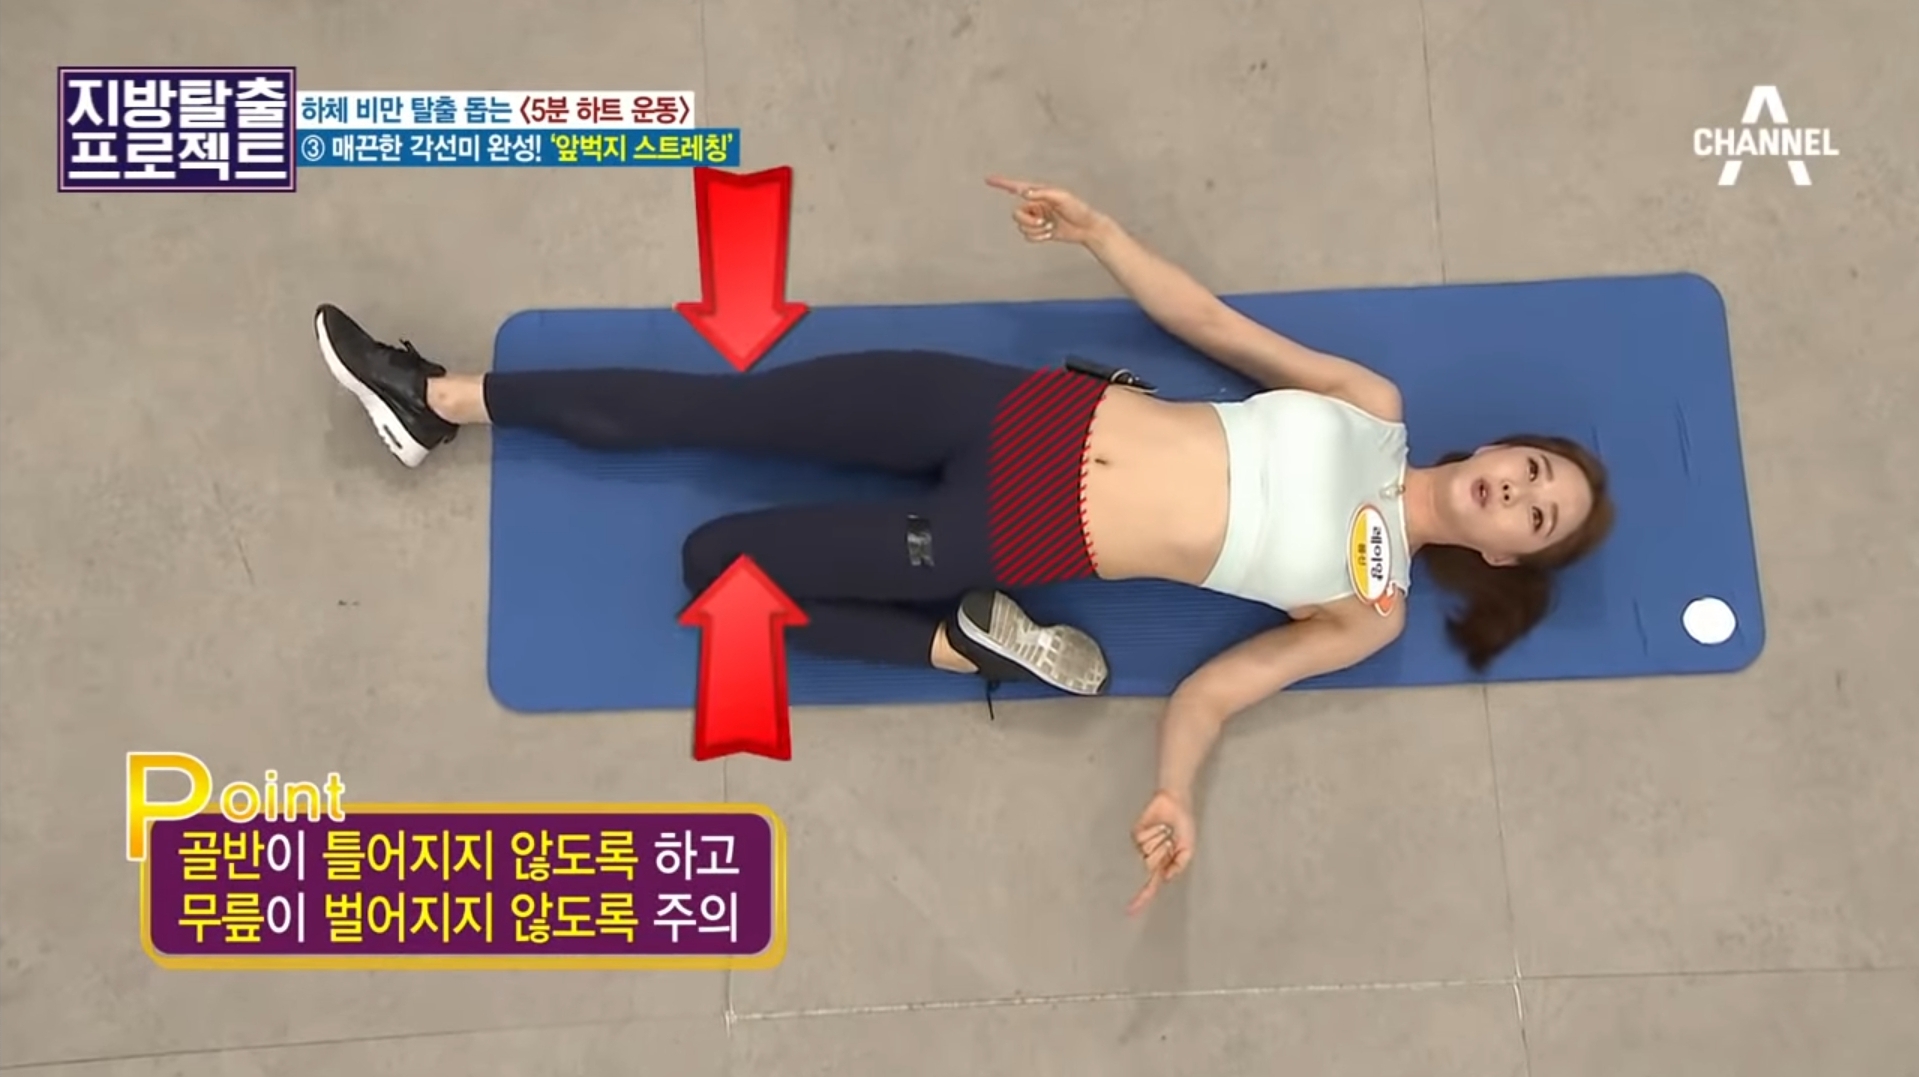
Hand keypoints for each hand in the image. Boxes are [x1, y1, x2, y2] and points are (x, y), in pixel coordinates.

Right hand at [985, 175, 1107, 244]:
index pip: (1016, 187)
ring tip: (1050, 227)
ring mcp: (1036, 218)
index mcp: (1039, 193)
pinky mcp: (1039, 231)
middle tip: (1044, 221)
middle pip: (1016, 214)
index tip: (988, 179)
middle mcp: (1035, 205)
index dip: (1002, 183)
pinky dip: (1038, 237)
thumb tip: (1024, 192)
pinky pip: (1028, 236)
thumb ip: (1042, 193)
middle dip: (1028, 220)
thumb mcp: (1062, 197)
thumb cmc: (1077, 209)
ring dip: (1035, 229)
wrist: (1087, 227)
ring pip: (1022, 227)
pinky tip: (1049, 233)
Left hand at [1126, 789, 1195, 914]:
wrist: (1176, 803)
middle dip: (1162, 854)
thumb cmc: (1183, 824)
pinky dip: (1154, 833)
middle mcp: (1150, 857)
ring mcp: (1141, 846)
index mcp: (1162, 864)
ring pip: (1148, 853)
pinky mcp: (1136, 834)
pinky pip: (1143, 840)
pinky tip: (1159, 825)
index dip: (1141, 897)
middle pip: (1151, 866)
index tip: (1131, 910)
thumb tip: (1164, 877)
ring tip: (1166, 830)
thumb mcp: (1188, 848)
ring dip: (1160, 842)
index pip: (1150, 885)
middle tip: (1169, 839)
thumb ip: (1178, 864)